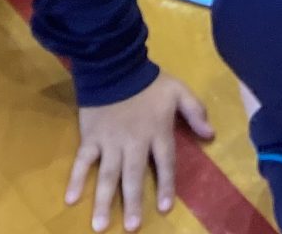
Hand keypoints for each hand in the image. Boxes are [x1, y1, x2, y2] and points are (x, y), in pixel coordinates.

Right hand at [65, 75, 212, 231]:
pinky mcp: (90, 137)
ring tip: (100, 225)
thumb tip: (211, 135)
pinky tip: (70, 199)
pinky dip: (75, 179)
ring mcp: (109, 141)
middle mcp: (133, 142)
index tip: (165, 208)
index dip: (166, 186)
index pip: (165, 164)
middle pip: (133, 176)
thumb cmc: (149, 81)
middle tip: (131, 228)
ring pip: (107, 175)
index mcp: (156, 132)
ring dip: (104, 201)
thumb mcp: (179, 91)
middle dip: (132, 202)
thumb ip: (195, 112)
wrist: (114, 65)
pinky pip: (82, 161)